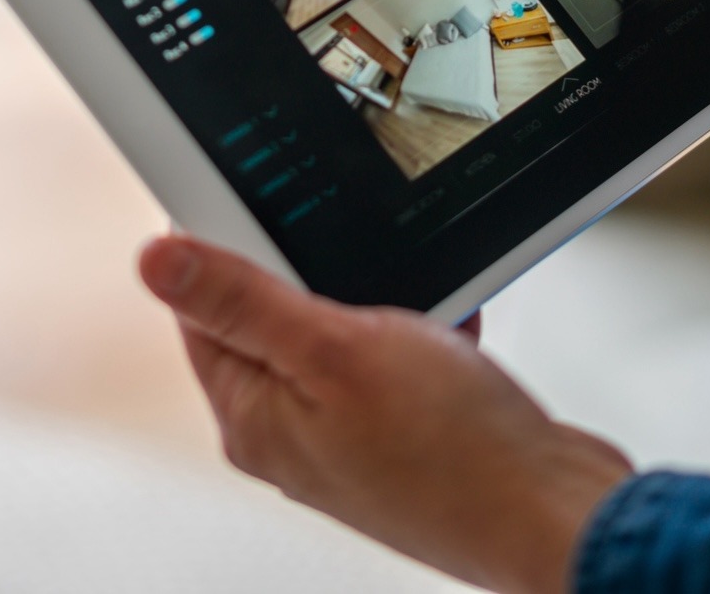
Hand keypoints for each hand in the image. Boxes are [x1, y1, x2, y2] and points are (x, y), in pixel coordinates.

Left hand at [141, 235, 632, 593]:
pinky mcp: (404, 433)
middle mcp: (292, 431)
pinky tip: (455, 331)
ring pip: (348, 326)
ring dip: (387, 298)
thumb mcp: (337, 350)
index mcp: (253, 415)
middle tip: (362, 258)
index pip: (202, 307)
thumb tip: (154, 259)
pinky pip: (403, 351)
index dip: (227, 243)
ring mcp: (349, 435)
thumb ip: (243, 300)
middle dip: (324, 269)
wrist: (555, 514)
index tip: (265, 195)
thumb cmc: (453, 452)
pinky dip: (429, 329)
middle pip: (276, 310)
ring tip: (422, 310)